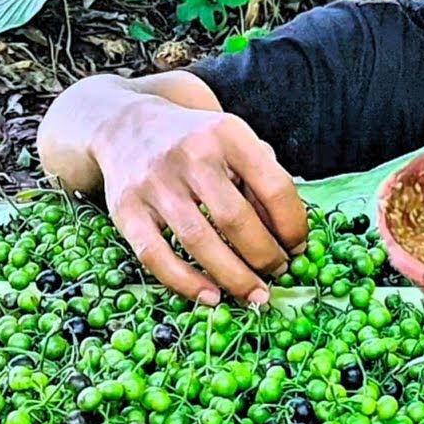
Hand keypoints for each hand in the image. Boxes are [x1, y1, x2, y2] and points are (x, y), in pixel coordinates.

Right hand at [93, 98, 307, 304]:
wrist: (129, 126)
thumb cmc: (198, 143)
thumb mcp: (237, 144)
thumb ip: (264, 180)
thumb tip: (288, 237)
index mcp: (228, 135)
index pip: (274, 187)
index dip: (293, 225)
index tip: (299, 248)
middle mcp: (190, 155)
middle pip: (236, 219)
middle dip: (265, 256)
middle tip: (279, 274)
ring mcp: (154, 183)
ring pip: (198, 241)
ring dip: (233, 277)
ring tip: (255, 293)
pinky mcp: (125, 209)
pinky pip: (156, 256)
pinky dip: (186, 283)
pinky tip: (211, 296)